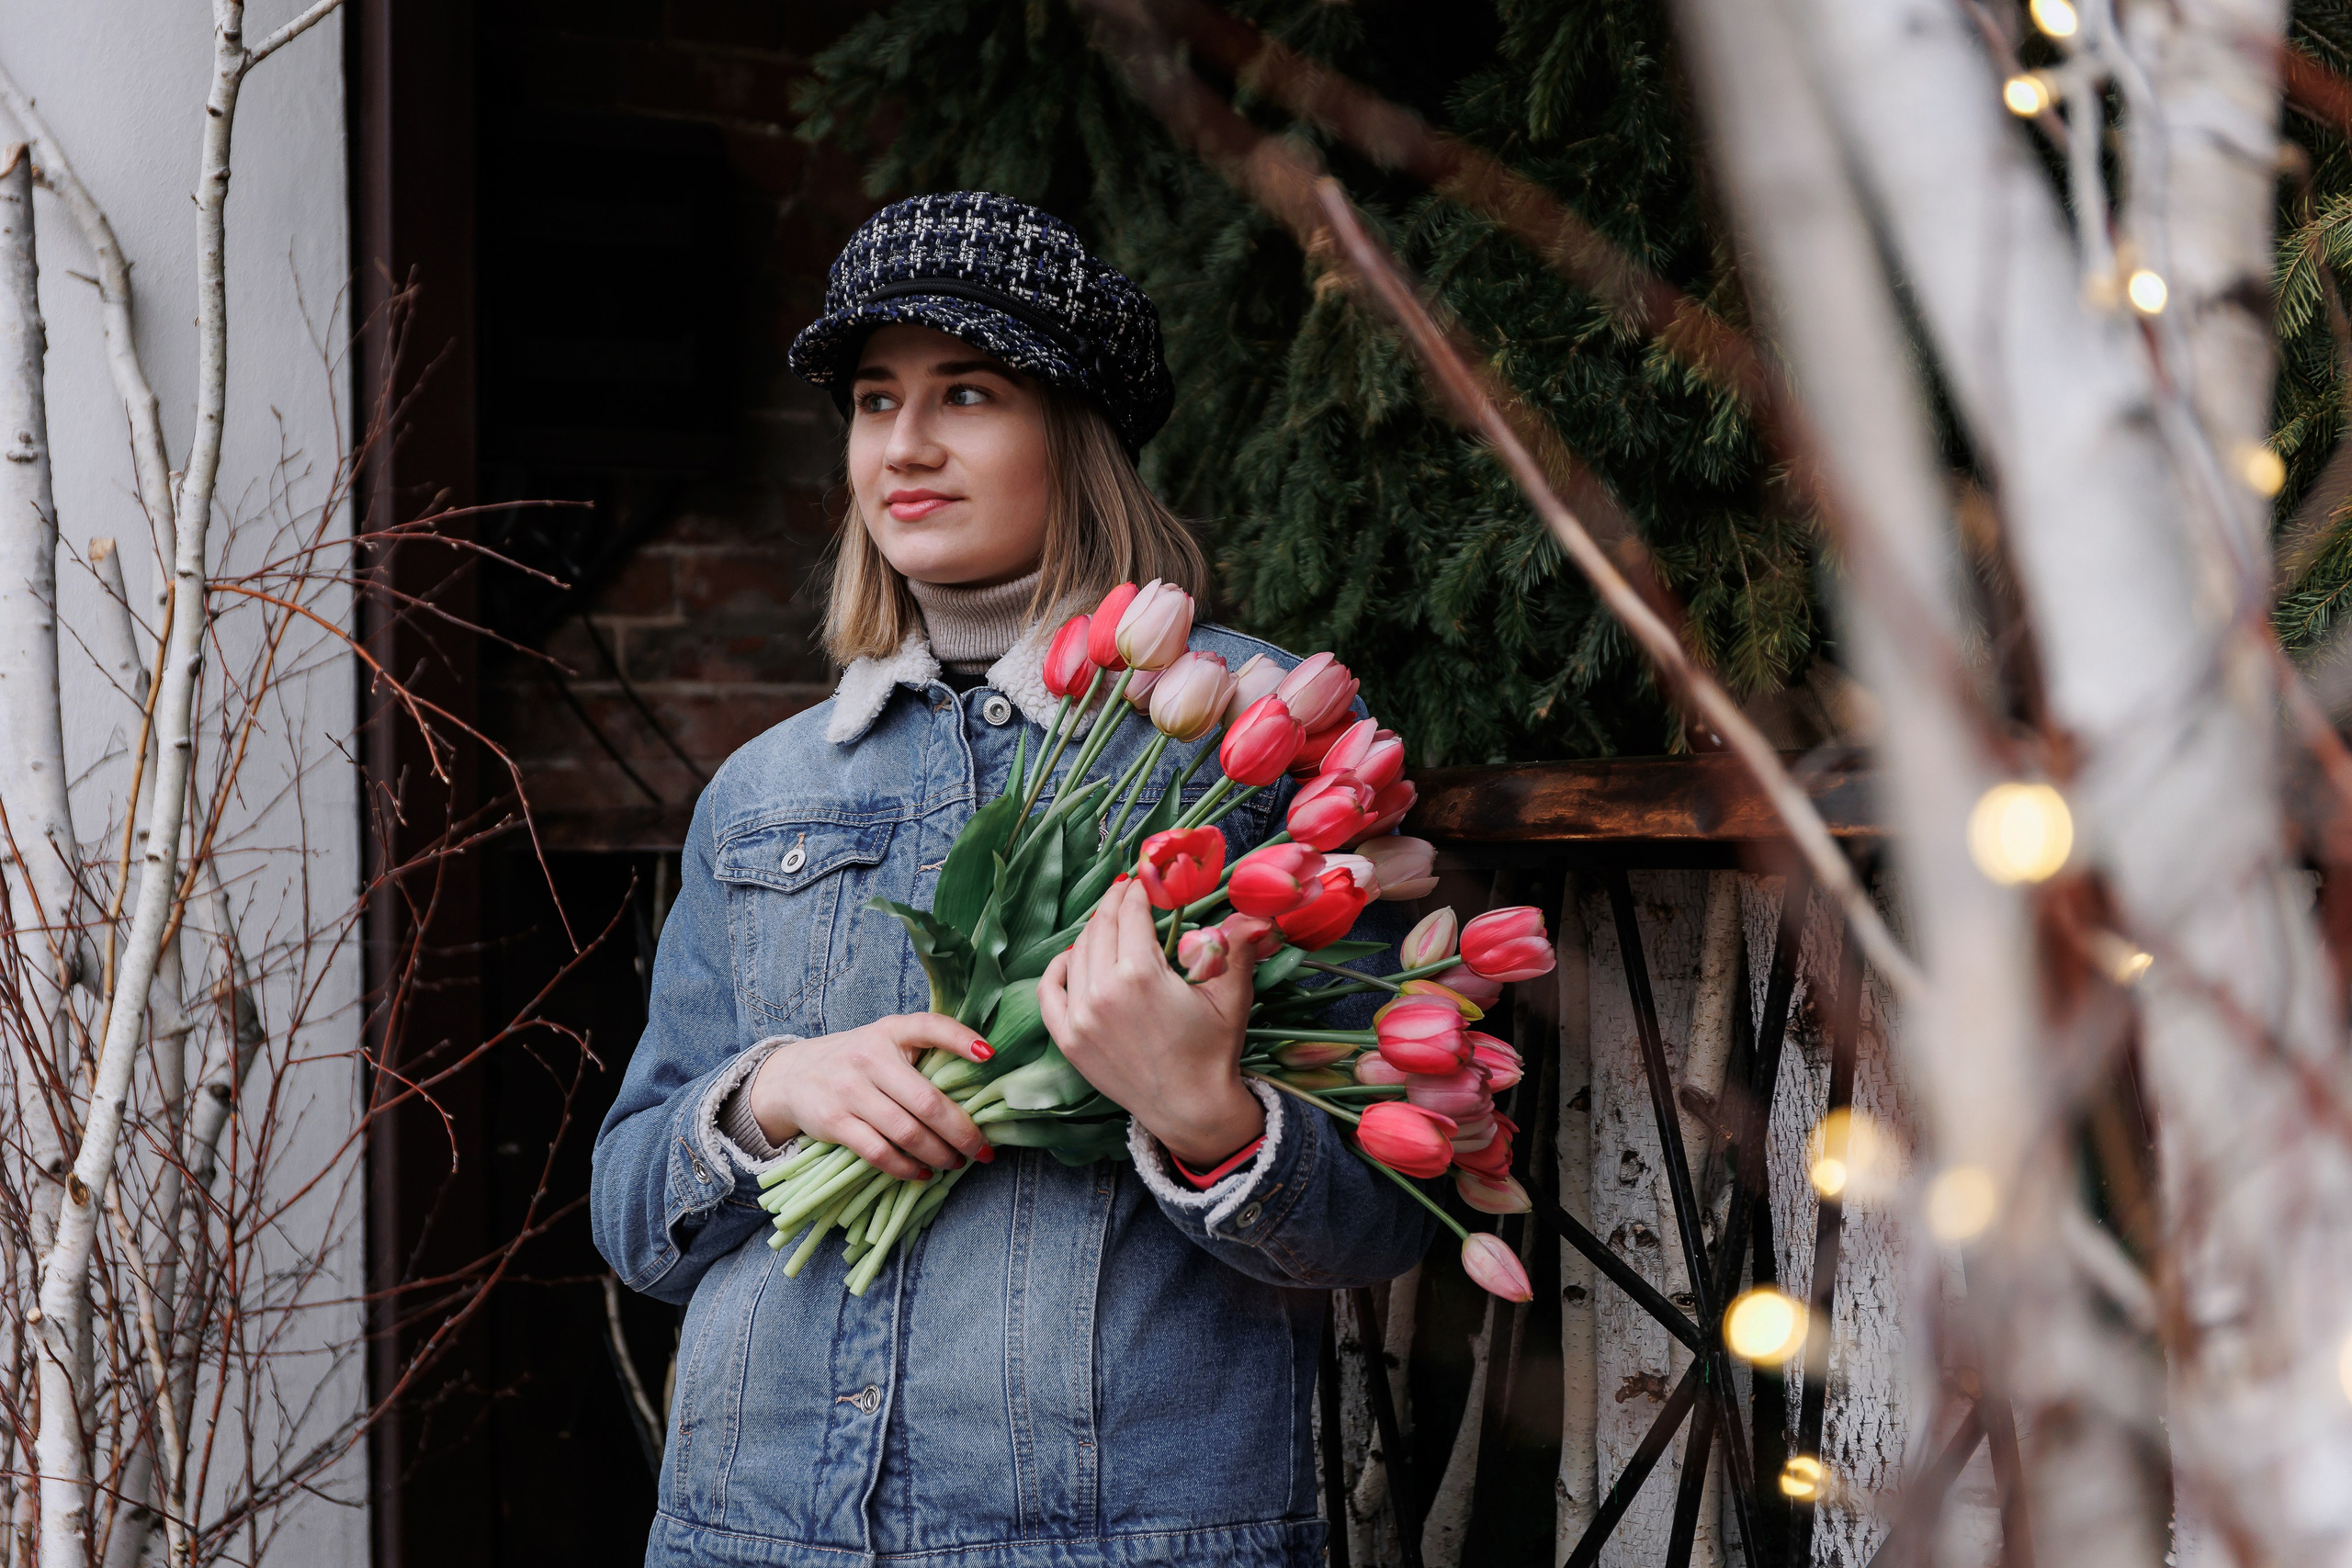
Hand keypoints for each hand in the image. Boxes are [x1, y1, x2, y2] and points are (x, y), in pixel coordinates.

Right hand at [746, 1015, 995, 1179]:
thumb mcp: (885, 1043)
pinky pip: (879, 1152)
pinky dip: (907, 1168)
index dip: (960, 1039)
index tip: (990, 1056)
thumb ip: (922, 1054)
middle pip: (927, 1101)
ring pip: (906, 1132)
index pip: (929, 1026)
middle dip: (963, 1132)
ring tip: (956, 1162)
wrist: (793, 1076)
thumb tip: (979, 1090)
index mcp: (891, 1031)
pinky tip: (923, 1173)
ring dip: (939, 1154)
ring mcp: (849, 1089)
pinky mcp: (834, 1121)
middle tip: (984, 1150)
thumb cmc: (857, 1061)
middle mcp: (870, 1057)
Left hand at [1037, 879, 1264, 1167]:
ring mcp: (1079, 1017)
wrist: (1190, 1109)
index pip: (1131, 912)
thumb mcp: (1232, 996)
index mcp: (1141, 975)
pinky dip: (1058, 967)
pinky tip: (1073, 956)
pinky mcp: (1067, 1039)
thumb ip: (1237, 948)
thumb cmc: (1214, 1051)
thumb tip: (1258, 914)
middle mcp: (1103, 992)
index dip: (1138, 889)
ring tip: (1111, 923)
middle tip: (1128, 891)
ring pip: (1077, 952)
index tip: (1145, 879)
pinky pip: (1049, 990)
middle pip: (1101, 926)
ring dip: (1093, 931)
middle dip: (1116, 903)